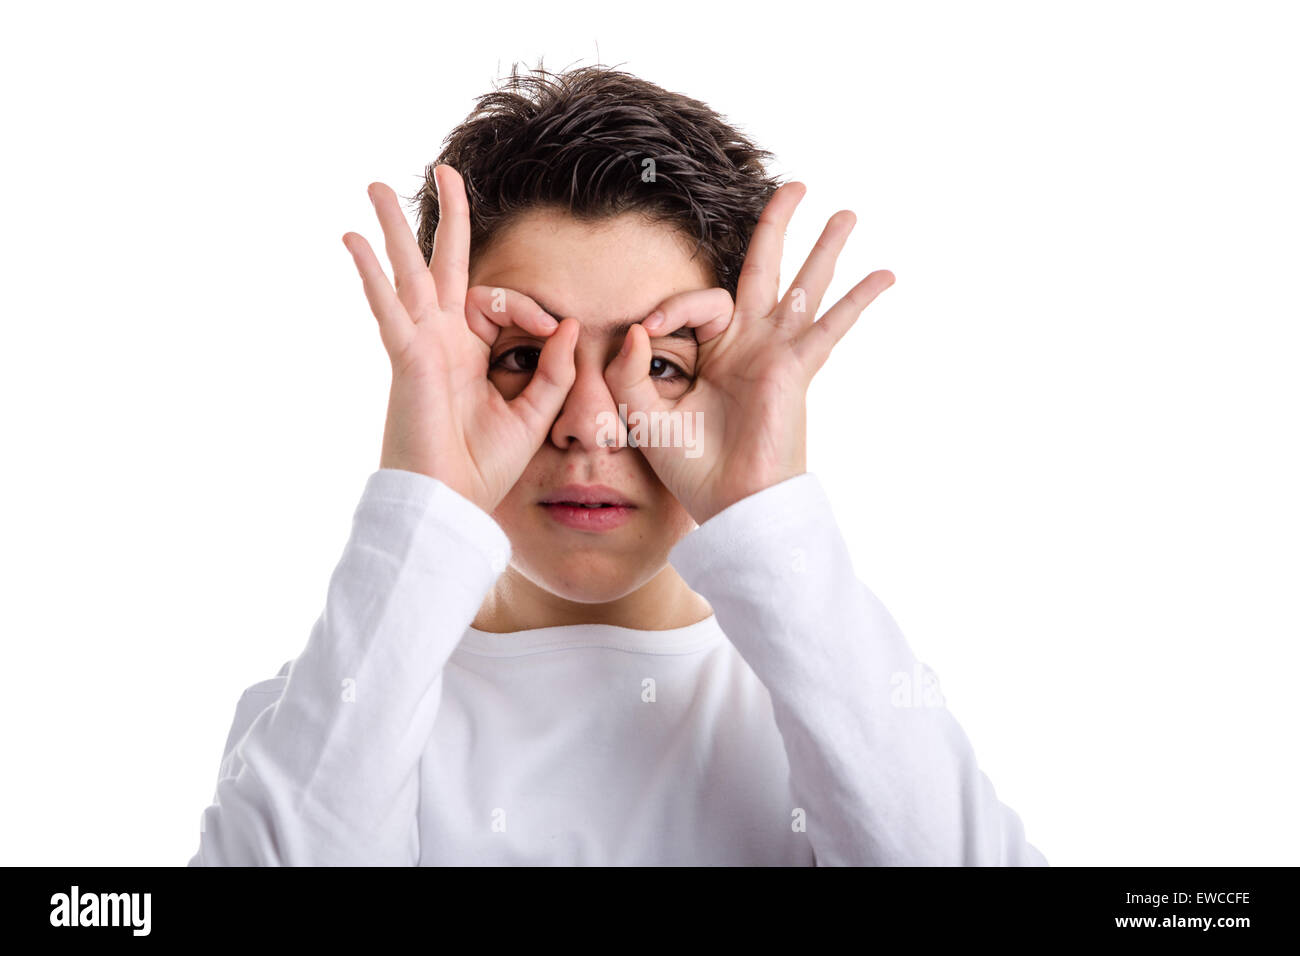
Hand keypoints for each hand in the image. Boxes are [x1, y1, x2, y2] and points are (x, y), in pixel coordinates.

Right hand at [342, 166, 578, 513]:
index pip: (500, 301)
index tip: (557, 332)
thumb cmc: (484, 467)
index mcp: (471, 351)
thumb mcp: (534, 413)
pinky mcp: (406, 357)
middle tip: (444, 171)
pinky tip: (353, 240)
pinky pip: (387, 308)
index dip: (533, 308)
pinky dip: (371, 274)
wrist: (449, 502)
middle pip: (442, 264)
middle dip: (445, 217)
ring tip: (376, 185)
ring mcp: (420, 344)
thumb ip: (555, 370)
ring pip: (408, 272)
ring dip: (392, 228)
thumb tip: (573, 324)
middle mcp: (442, 339)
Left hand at [603, 181, 894, 524]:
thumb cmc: (690, 468)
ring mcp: (776, 354)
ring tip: (847, 212)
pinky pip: (831, 327)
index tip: (647, 331)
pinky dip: (858, 300)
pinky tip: (886, 273)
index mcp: (714, 352)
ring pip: (804, 286)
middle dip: (777, 227)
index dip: (671, 306)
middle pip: (763, 269)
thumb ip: (629, 369)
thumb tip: (636, 328)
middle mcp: (749, 345)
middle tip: (794, 187)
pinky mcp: (796, 369)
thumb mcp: (643, 413)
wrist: (729, 506)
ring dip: (825, 248)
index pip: (698, 301)